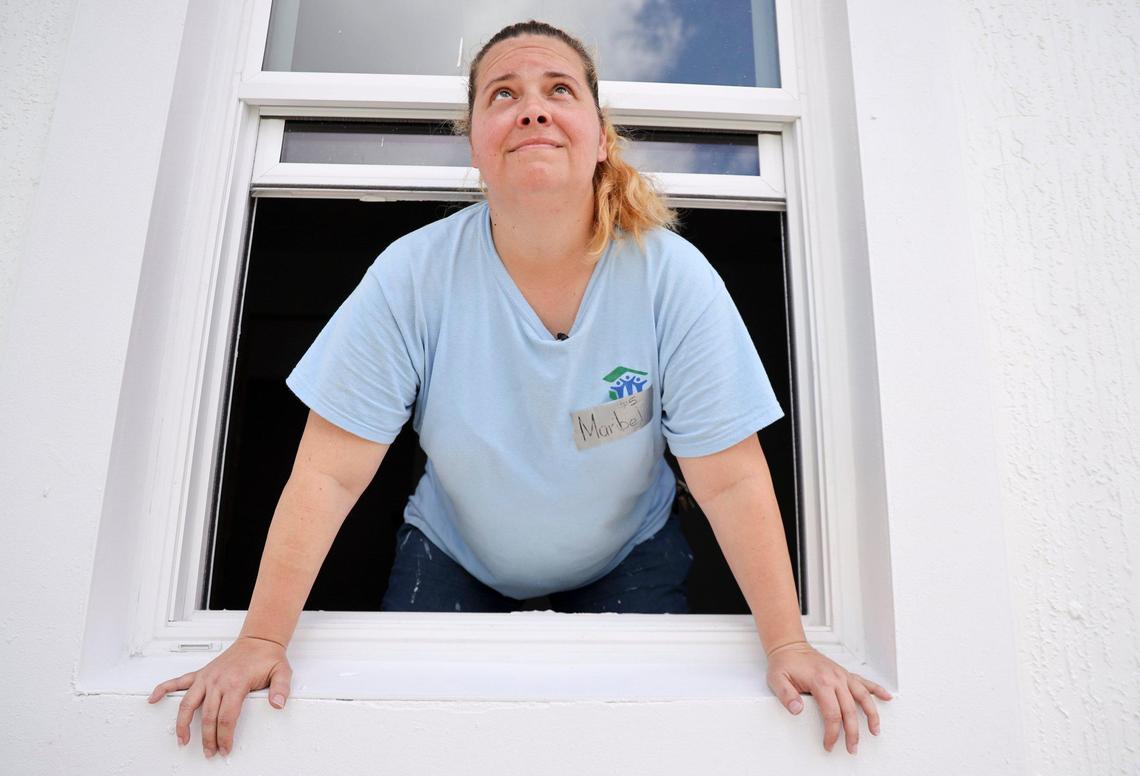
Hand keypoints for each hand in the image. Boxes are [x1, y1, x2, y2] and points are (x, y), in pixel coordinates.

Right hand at [147, 635, 291, 758]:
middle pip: (208, 716)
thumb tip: (278, 703)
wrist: (258, 640)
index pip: (226, 717)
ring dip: (183, 723)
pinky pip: (178, 681)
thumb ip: (281, 688)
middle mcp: (217, 680)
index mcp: (236, 683)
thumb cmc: (267, 657)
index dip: (224, 736)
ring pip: (188, 703)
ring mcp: (207, 677)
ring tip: (182, 739)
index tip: (225, 748)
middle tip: (210, 752)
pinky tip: (153, 698)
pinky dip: (164, 689)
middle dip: (208, 738)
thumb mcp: (282, 672)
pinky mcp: (201, 674)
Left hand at [765, 640, 892, 754]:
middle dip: (852, 732)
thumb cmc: (784, 663)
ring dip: (871, 714)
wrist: (789, 646)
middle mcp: (835, 678)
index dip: (832, 732)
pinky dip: (876, 690)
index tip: (829, 744)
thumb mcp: (777, 679)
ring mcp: (842, 675)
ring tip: (875, 730)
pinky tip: (886, 697)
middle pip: (850, 710)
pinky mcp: (844, 673)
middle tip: (852, 748)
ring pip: (863, 697)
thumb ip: (786, 695)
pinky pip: (864, 682)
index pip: (832, 713)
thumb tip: (798, 709)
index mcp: (820, 681)